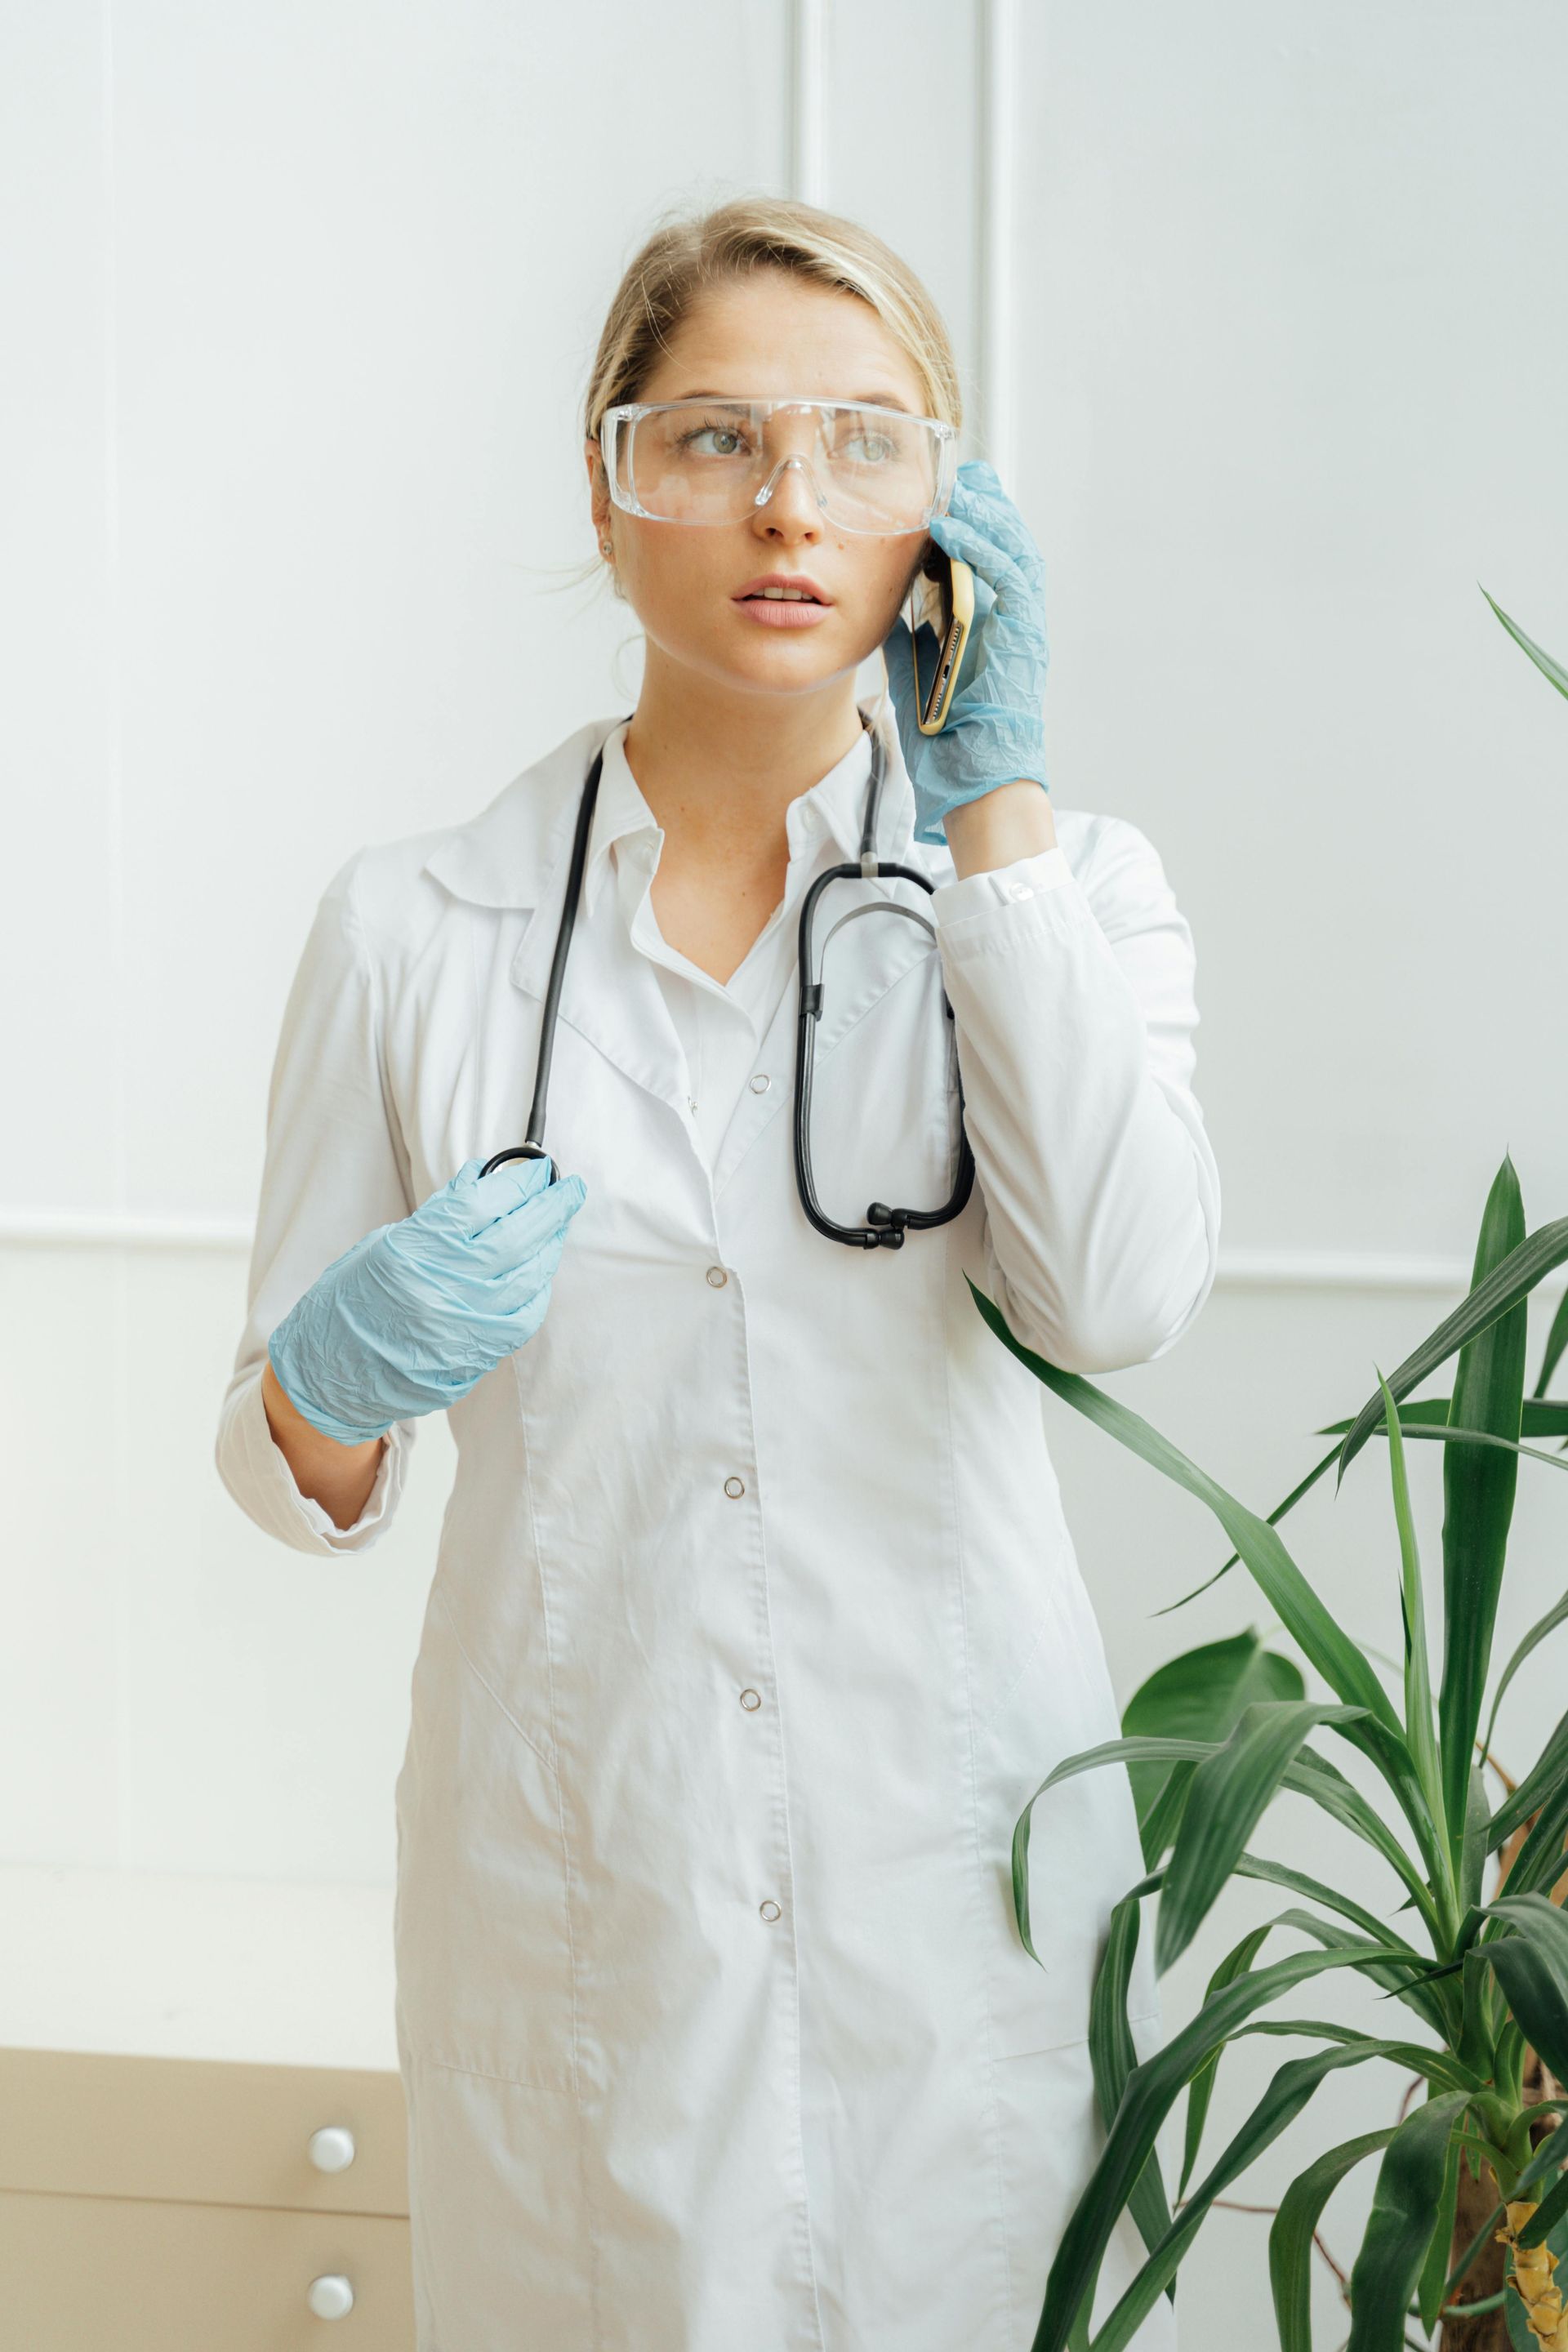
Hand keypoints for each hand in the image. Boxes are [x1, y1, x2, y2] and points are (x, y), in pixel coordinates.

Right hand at [267, 1155, 586, 1444]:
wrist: (329, 1377)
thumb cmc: (348, 1305)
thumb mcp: (381, 1247)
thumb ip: (436, 1219)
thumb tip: (480, 1183)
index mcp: (410, 1252)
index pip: (479, 1205)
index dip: (515, 1184)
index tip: (536, 1170)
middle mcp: (439, 1288)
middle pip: (514, 1238)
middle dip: (550, 1208)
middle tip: (569, 1188)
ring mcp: (461, 1327)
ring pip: (527, 1278)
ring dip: (549, 1247)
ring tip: (558, 1225)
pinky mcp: (474, 1357)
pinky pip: (523, 1319)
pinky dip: (538, 1291)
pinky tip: (541, 1272)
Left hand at [882, 458, 1049, 846]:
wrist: (975, 786)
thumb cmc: (948, 743)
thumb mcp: (917, 676)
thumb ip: (909, 639)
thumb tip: (886, 611)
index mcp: (991, 629)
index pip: (986, 560)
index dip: (969, 523)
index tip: (941, 494)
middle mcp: (1012, 623)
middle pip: (1007, 545)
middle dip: (984, 505)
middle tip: (955, 474)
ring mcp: (1022, 629)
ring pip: (1015, 550)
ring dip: (985, 513)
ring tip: (956, 485)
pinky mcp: (1024, 638)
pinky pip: (1009, 577)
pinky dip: (981, 546)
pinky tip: (952, 526)